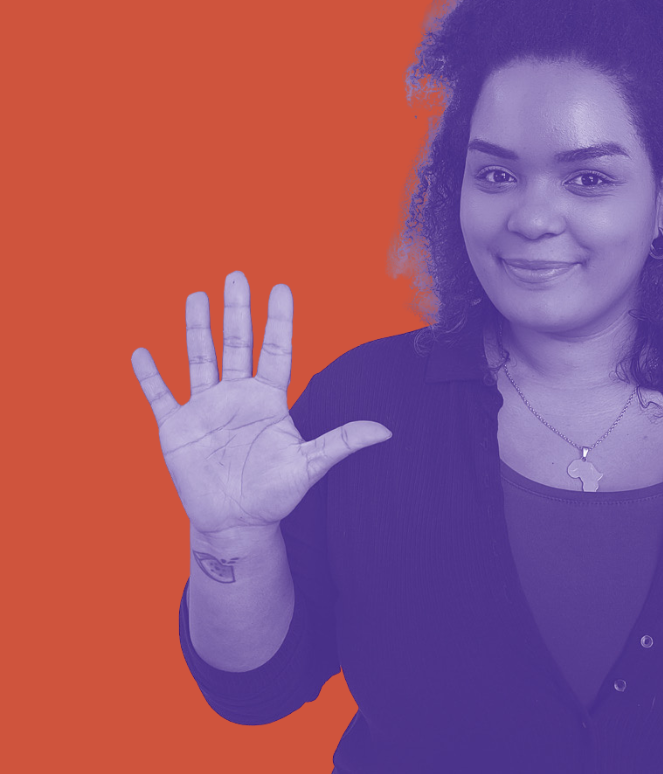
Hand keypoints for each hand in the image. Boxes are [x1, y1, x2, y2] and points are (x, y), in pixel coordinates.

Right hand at [132, 271, 390, 537]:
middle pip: (237, 344)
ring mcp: (205, 408)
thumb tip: (385, 432)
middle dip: (236, 311)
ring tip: (195, 295)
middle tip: (237, 275)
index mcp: (269, 399)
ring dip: (196, 329)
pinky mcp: (177, 428)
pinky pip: (160, 396)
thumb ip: (341, 442)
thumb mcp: (309, 465)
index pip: (276, 350)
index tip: (281, 288)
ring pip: (200, 359)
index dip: (279, 321)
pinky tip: (141, 352)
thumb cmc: (275, 494)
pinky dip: (149, 376)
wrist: (236, 522)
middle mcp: (237, 396)